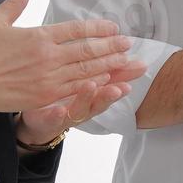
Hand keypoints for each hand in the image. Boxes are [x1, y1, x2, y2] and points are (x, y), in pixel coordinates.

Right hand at [0, 0, 144, 118]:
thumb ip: (16, 0)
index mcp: (39, 36)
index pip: (76, 30)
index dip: (98, 28)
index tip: (113, 27)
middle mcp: (48, 56)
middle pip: (87, 50)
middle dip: (110, 47)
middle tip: (127, 43)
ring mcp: (48, 78)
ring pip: (86, 70)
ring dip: (108, 64)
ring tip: (125, 61)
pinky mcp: (45, 96)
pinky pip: (75, 88)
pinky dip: (93, 83)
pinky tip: (106, 80)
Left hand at [15, 75, 134, 146]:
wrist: (44, 121)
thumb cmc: (70, 98)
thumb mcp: (93, 84)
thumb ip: (112, 72)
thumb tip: (139, 61)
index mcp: (94, 98)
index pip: (111, 89)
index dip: (122, 84)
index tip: (132, 76)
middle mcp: (84, 108)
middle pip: (98, 102)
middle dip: (108, 95)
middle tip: (116, 88)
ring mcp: (66, 115)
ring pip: (78, 110)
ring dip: (86, 99)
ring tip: (90, 86)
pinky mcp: (48, 119)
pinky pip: (52, 119)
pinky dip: (56, 116)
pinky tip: (58, 110)